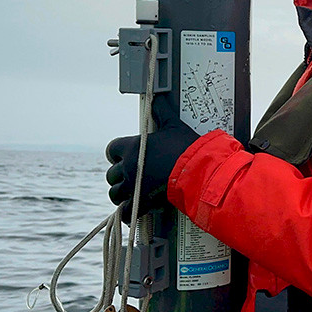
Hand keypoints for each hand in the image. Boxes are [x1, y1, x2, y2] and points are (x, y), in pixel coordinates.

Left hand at [105, 94, 198, 221]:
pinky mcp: (142, 203)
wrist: (199, 171)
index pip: (112, 149)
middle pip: (111, 174)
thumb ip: (162, 111)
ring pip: (115, 193)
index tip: (124, 155)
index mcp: (133, 148)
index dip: (117, 153)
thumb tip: (158, 98)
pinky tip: (132, 211)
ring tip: (130, 192)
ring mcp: (134, 187)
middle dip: (119, 174)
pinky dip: (127, 213)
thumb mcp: (174, 125)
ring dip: (121, 193)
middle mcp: (129, 168)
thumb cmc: (187, 147)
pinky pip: (125, 212)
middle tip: (131, 174)